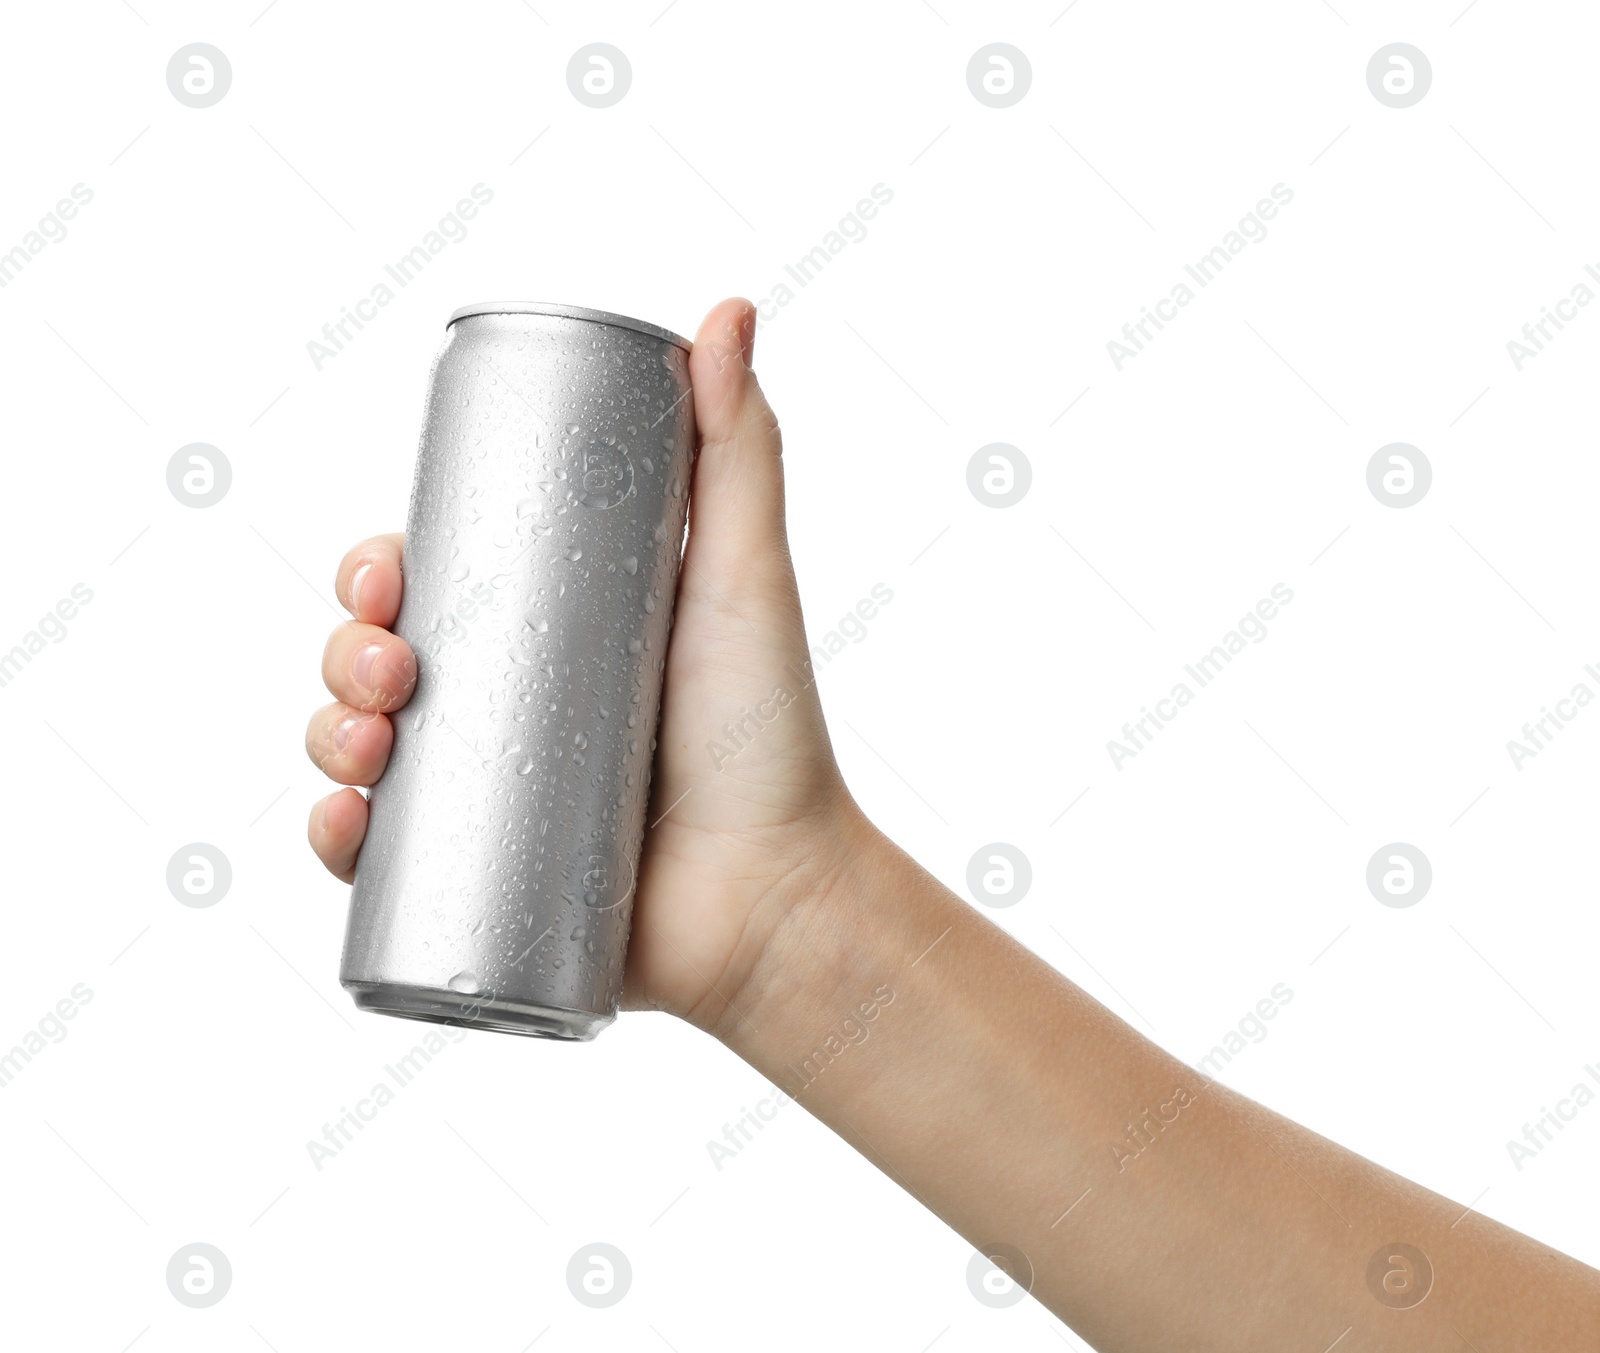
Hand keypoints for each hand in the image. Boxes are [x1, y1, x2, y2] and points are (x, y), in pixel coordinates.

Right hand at [306, 298, 861, 1028]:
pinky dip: (337, 839)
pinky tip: (347, 825)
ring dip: (325, 734)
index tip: (384, 569)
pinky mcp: (478, 880)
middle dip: (344, 647)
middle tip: (382, 662)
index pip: (435, 580)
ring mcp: (488, 791)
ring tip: (364, 743)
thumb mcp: (745, 577)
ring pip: (360, 749)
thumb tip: (727, 310)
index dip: (381, 567)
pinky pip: (376, 859)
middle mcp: (508, 703)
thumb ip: (739, 449)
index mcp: (551, 629)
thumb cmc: (769, 735)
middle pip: (379, 658)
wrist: (777, 894)